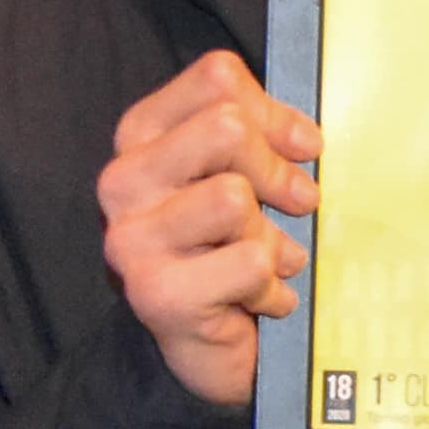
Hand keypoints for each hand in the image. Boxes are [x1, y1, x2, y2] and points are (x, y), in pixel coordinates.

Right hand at [99, 48, 317, 407]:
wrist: (211, 349)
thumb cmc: (232, 250)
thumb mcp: (243, 177)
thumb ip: (263, 138)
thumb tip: (307, 142)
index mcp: (141, 135)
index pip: (217, 79)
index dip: (275, 112)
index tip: (304, 149)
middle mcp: (122, 181)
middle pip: (226, 128)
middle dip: (276, 171)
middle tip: (299, 204)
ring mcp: (132, 238)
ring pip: (234, 198)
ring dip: (271, 237)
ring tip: (270, 261)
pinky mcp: (155, 293)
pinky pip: (248, 262)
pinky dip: (274, 286)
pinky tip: (262, 300)